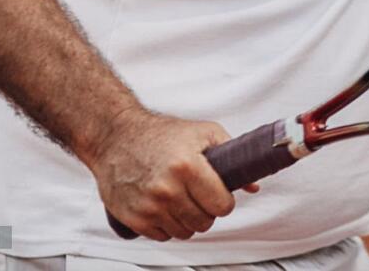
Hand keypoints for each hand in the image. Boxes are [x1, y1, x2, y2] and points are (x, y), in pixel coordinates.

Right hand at [87, 107, 257, 240]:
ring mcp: (150, 206)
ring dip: (187, 219)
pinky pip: (163, 236)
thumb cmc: (161, 134)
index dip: (224, 201)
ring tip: (181, 198)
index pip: (221, 205)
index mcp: (188, 166)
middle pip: (204, 222)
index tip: (219, 195)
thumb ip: (230, 156)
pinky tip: (165, 206)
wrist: (117, 137)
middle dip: (206, 210)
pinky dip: (167, 225)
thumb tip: (251, 185)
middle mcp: (168, 188)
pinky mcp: (134, 218)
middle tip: (199, 195)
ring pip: (185, 232)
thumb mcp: (202, 133)